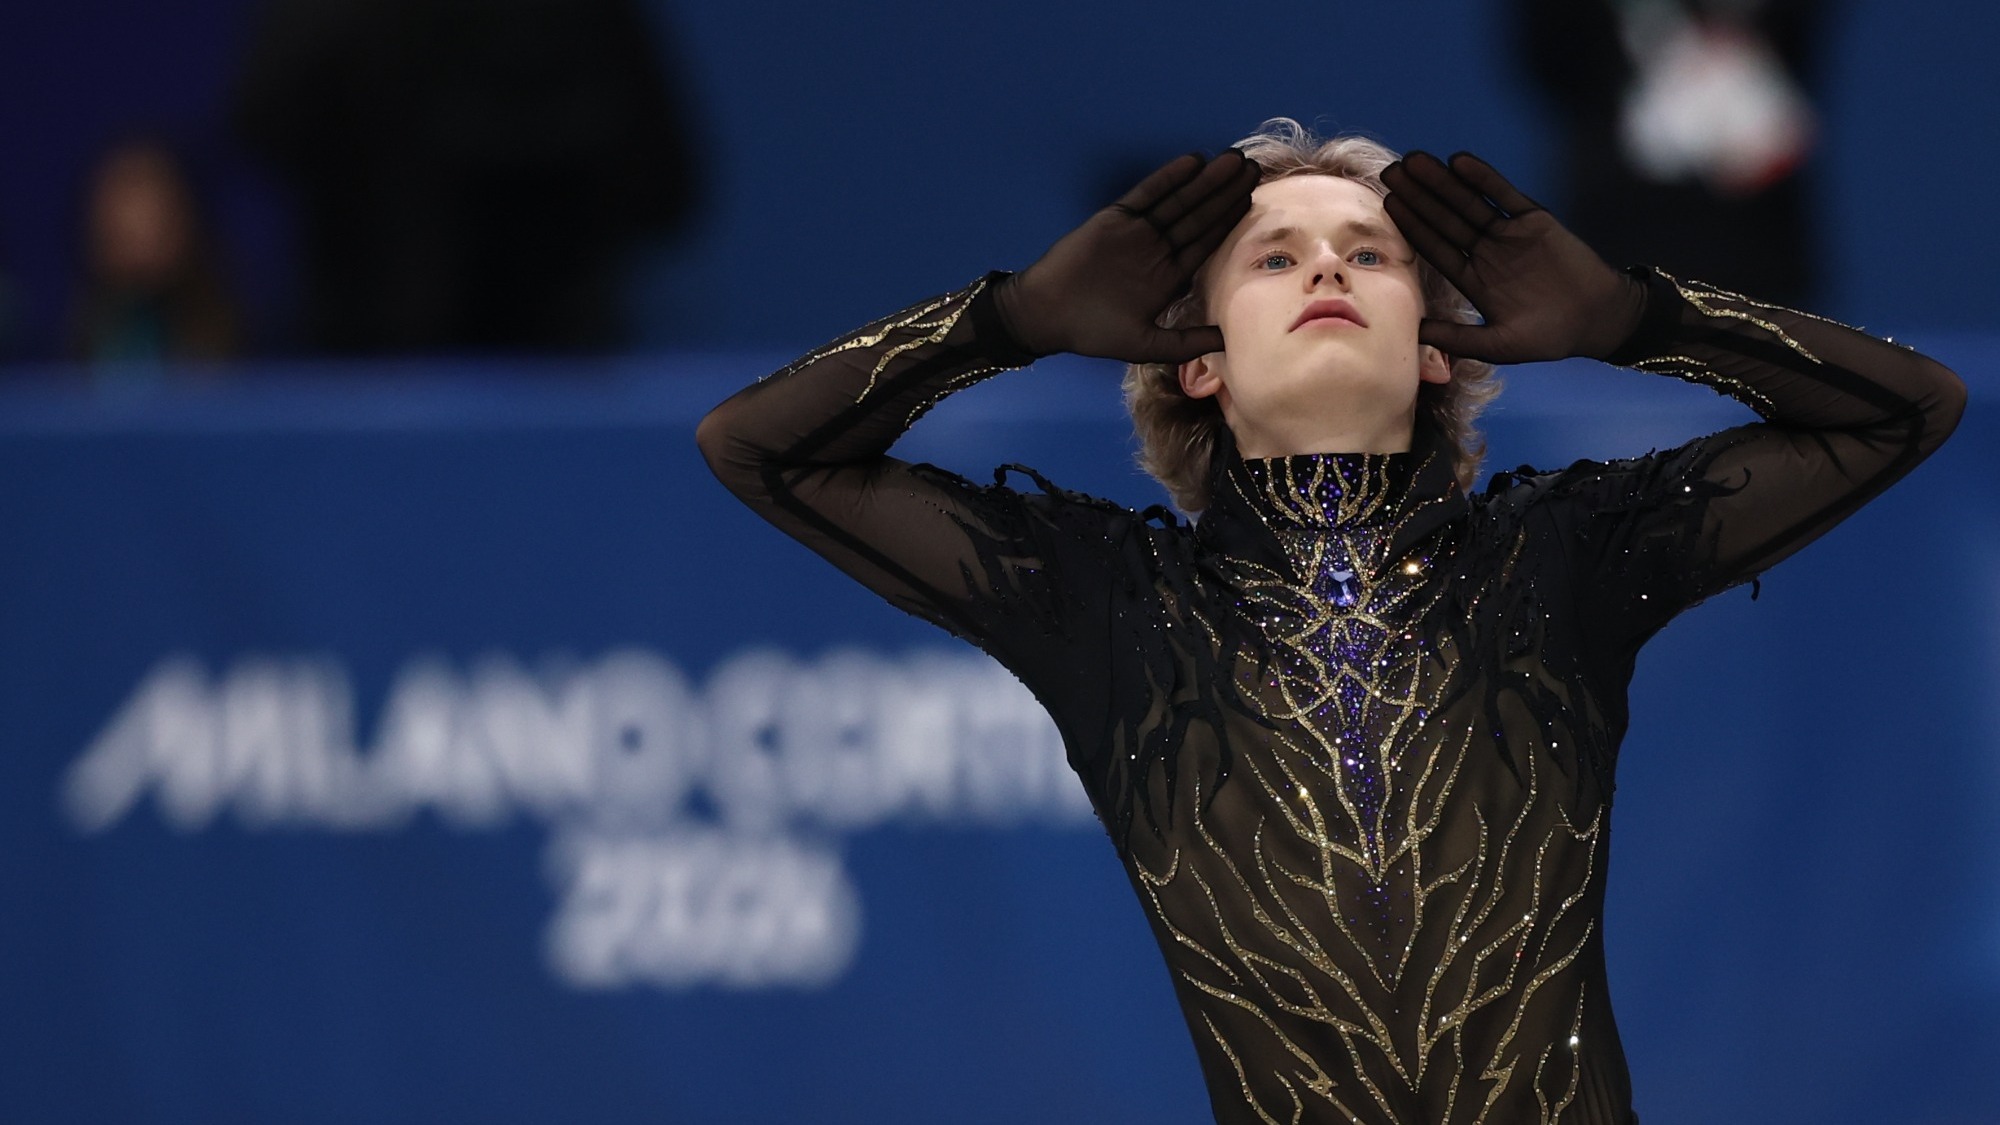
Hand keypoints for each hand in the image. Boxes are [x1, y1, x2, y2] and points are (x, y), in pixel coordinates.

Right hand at [992, 149, 1259, 362]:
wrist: (1045, 314)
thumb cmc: (1092, 332)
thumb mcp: (1145, 345)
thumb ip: (1185, 342)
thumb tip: (1227, 342)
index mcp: (1167, 276)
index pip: (1206, 242)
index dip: (1228, 221)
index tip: (1252, 199)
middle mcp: (1156, 250)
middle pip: (1198, 216)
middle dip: (1224, 192)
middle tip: (1251, 167)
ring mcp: (1136, 232)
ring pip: (1178, 201)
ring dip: (1205, 181)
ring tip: (1232, 160)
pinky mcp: (1114, 218)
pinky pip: (1146, 194)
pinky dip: (1168, 178)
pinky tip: (1192, 162)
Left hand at [1381, 151, 1647, 363]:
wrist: (1597, 319)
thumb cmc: (1548, 337)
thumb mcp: (1497, 344)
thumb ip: (1457, 337)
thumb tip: (1415, 332)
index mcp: (1473, 279)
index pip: (1434, 247)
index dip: (1412, 226)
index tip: (1388, 204)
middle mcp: (1485, 252)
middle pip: (1444, 219)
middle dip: (1419, 196)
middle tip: (1391, 171)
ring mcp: (1509, 234)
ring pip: (1468, 202)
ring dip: (1442, 181)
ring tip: (1415, 160)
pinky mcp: (1535, 220)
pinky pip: (1505, 195)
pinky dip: (1483, 179)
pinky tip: (1459, 162)